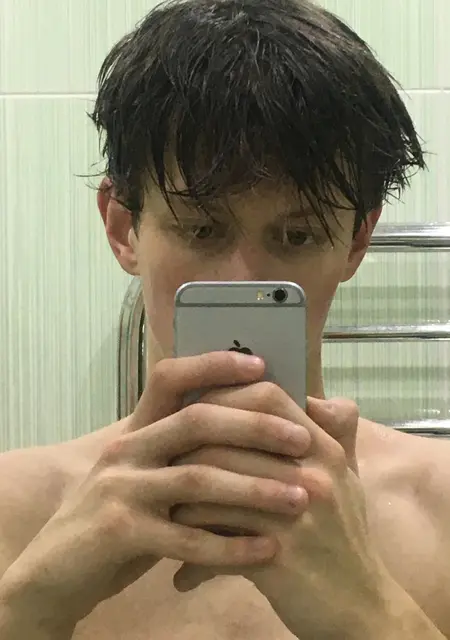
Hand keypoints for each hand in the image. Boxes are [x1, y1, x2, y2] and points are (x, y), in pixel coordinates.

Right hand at [0, 353, 309, 633]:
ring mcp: (121, 488)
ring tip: (299, 497)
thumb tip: (243, 426)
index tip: (261, 365)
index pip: (172, 377)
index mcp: (137, 429)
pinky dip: (232, 546)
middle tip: (302, 439)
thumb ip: (181, 452)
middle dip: (255, 427)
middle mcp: (127, 449)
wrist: (59, 569)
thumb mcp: (145, 475)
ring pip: (197, 479)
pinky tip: (268, 550)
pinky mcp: (118, 532)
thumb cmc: (119, 516)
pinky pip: (187, 538)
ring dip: (254, 489)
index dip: (215, 365)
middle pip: (197, 423)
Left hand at [172, 383, 385, 638]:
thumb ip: (335, 432)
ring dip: (181, 494)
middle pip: (230, 436)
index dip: (225, 395)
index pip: (267, 397)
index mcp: (324, 448)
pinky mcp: (277, 557)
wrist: (361, 607)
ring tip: (165, 504)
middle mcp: (312, 473)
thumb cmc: (345, 536)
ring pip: (214, 483)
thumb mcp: (348, 476)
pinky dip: (191, 549)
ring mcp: (293, 514)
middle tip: (167, 458)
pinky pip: (215, 538)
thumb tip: (313, 396)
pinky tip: (178, 567)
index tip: (195, 410)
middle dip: (190, 444)